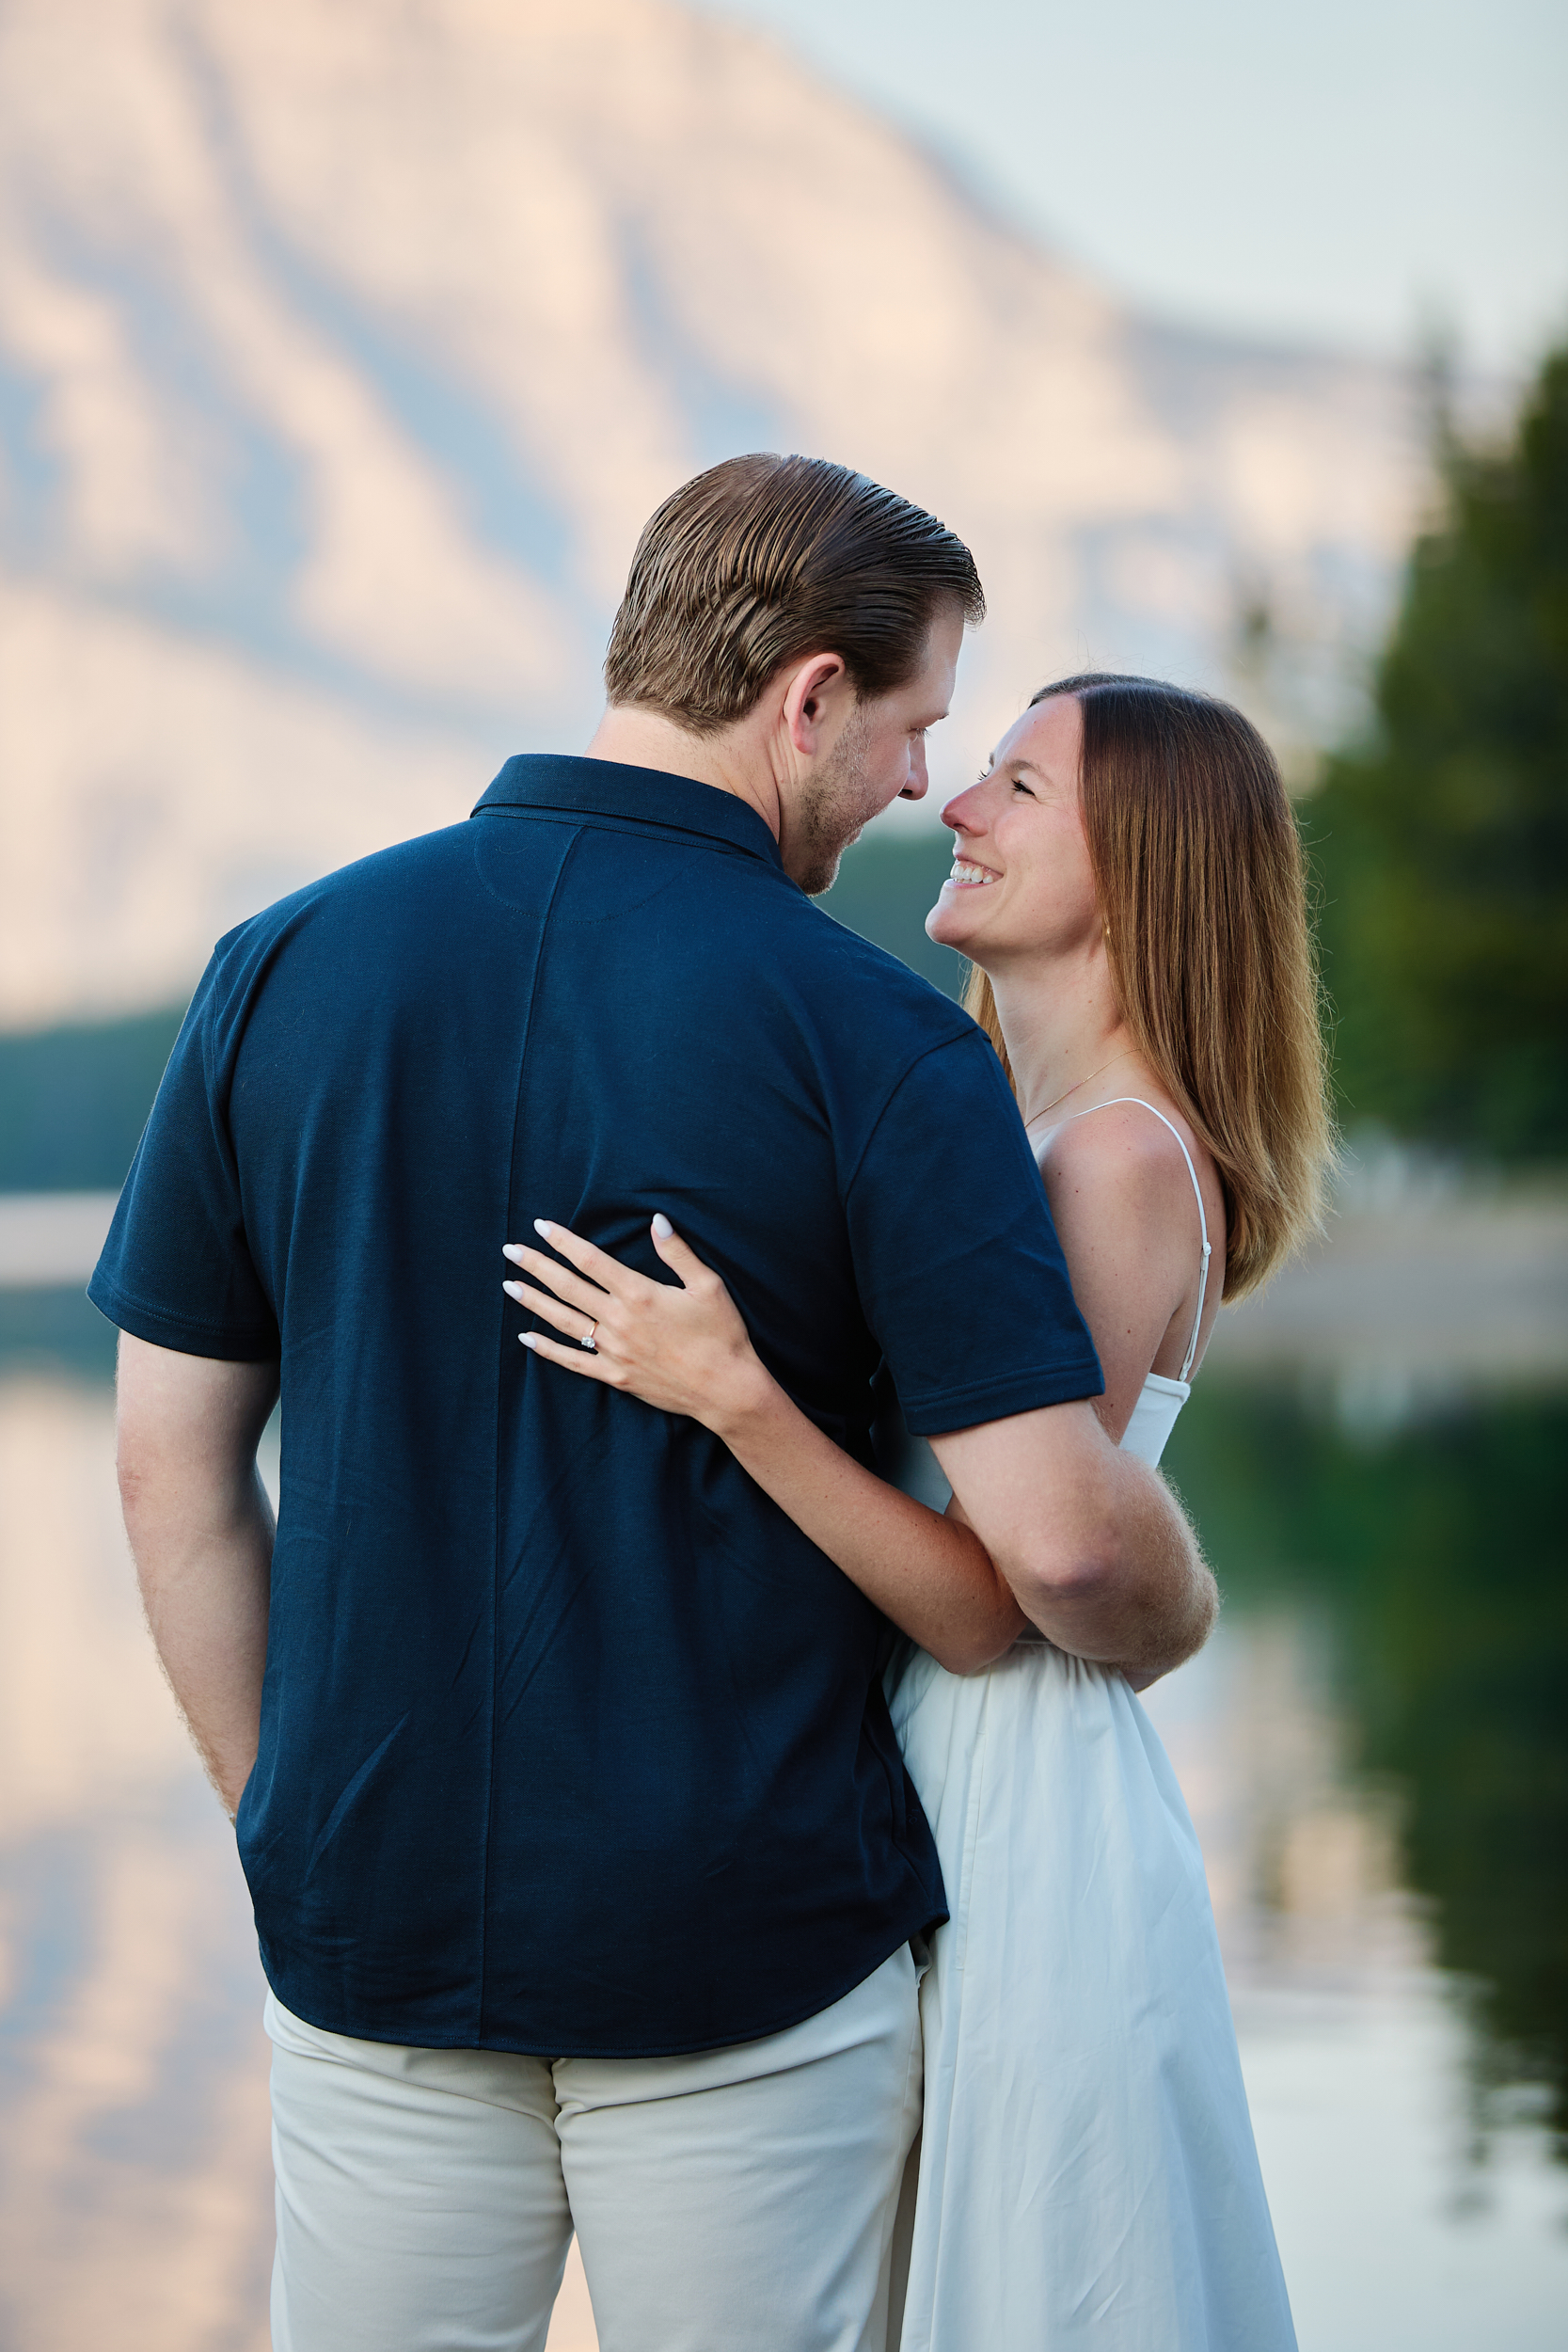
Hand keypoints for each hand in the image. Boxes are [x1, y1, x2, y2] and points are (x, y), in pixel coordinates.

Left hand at [502, 1216, 767, 1430]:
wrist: (726, 1389)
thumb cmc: (722, 1334)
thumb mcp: (707, 1285)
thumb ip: (677, 1252)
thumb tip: (656, 1220)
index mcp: (639, 1293)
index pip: (590, 1260)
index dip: (563, 1241)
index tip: (540, 1226)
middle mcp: (619, 1321)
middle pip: (567, 1287)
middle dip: (536, 1266)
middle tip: (509, 1250)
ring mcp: (613, 1351)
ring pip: (563, 1321)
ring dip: (534, 1302)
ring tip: (510, 1285)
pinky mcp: (615, 1376)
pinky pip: (573, 1361)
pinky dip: (547, 1349)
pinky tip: (526, 1337)